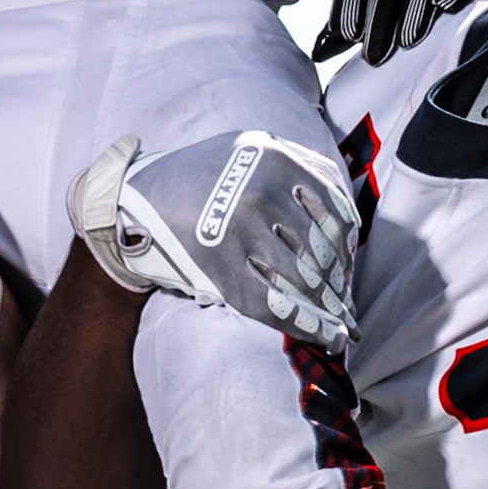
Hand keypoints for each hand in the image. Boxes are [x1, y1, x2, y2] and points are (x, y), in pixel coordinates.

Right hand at [71, 127, 361, 345]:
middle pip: (321, 249)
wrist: (136, 194)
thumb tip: (351, 228)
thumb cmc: (204, 176)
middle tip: (346, 308)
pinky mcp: (218, 263)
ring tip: (339, 326)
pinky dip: (305, 325)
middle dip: (337, 285)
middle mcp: (261, 189)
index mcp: (277, 158)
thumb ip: (301, 171)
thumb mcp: (252, 151)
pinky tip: (325, 337)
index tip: (347, 271)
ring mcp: (238, 227)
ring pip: (302, 279)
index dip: (348, 250)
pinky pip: (273, 303)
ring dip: (326, 308)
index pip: (336, 214)